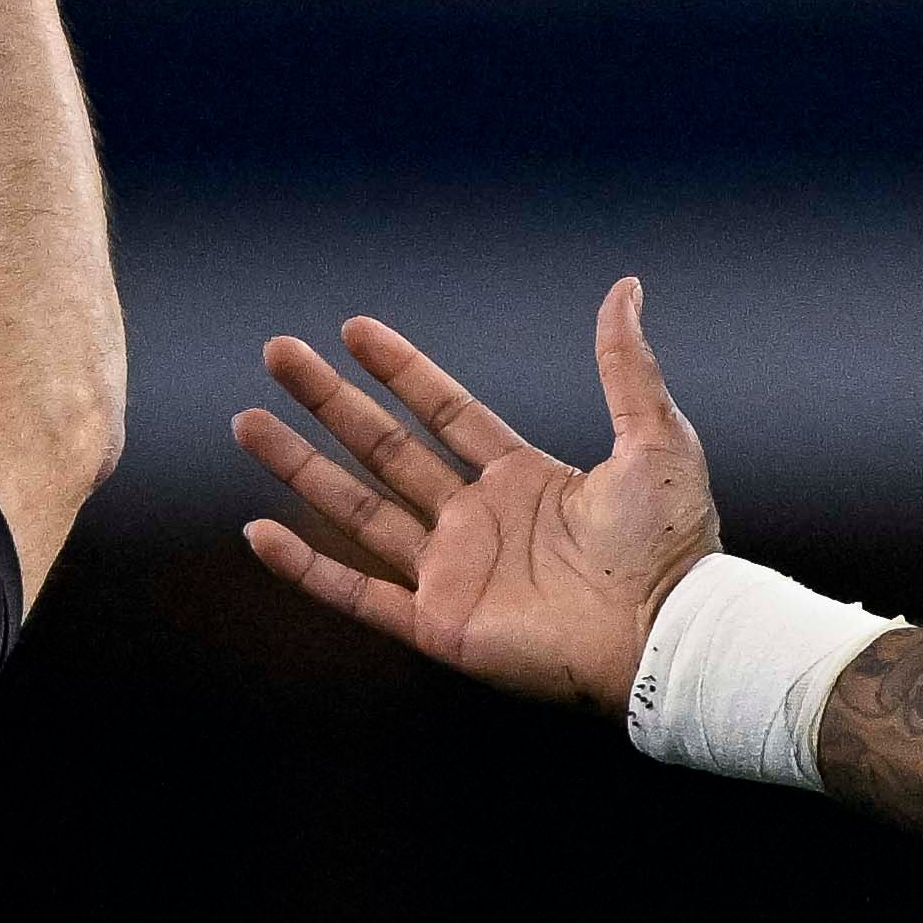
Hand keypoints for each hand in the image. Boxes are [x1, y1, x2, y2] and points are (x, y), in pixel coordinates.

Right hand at [238, 286, 725, 714]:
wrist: (669, 635)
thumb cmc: (674, 547)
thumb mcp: (655, 439)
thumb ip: (626, 366)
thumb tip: (626, 287)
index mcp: (527, 481)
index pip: (447, 414)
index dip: (401, 372)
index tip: (354, 329)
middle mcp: (481, 524)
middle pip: (386, 450)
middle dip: (330, 403)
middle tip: (278, 353)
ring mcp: (455, 574)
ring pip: (358, 511)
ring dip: (301, 468)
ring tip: (247, 421)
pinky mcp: (440, 624)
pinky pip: (357, 593)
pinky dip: (305, 568)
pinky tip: (259, 531)